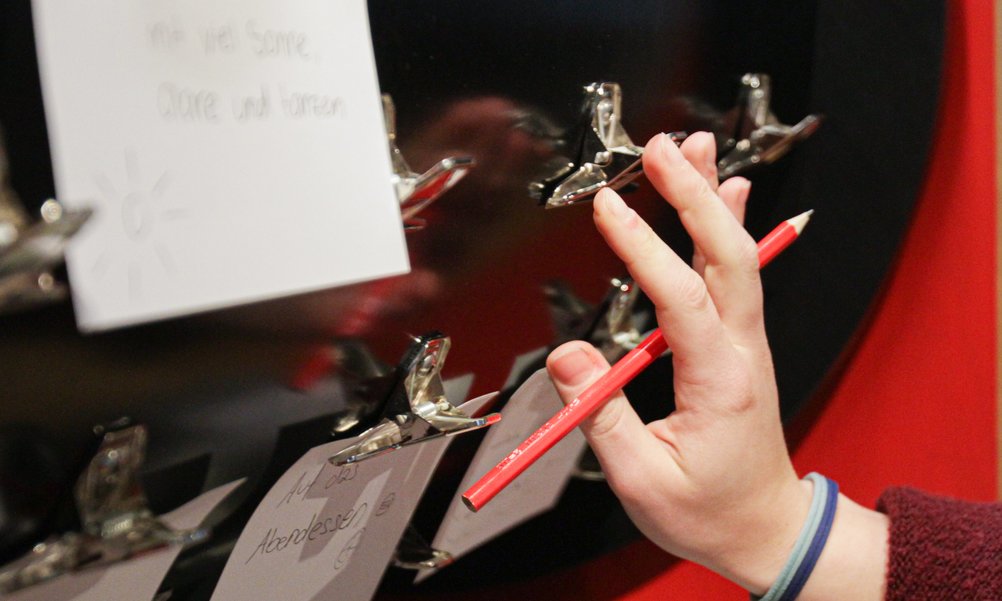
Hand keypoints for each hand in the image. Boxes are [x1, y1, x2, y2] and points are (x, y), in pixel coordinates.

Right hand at [546, 131, 807, 591]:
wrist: (765, 529)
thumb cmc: (708, 512)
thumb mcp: (643, 480)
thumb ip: (603, 415)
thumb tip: (567, 355)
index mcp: (720, 383)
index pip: (680, 299)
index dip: (643, 249)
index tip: (606, 207)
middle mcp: (743, 351)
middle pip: (727, 257)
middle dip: (694, 196)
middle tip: (662, 148)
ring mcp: (747, 344)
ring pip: (739, 257)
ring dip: (715, 199)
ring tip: (696, 147)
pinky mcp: (740, 344)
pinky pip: (740, 274)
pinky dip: (731, 227)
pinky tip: (729, 192)